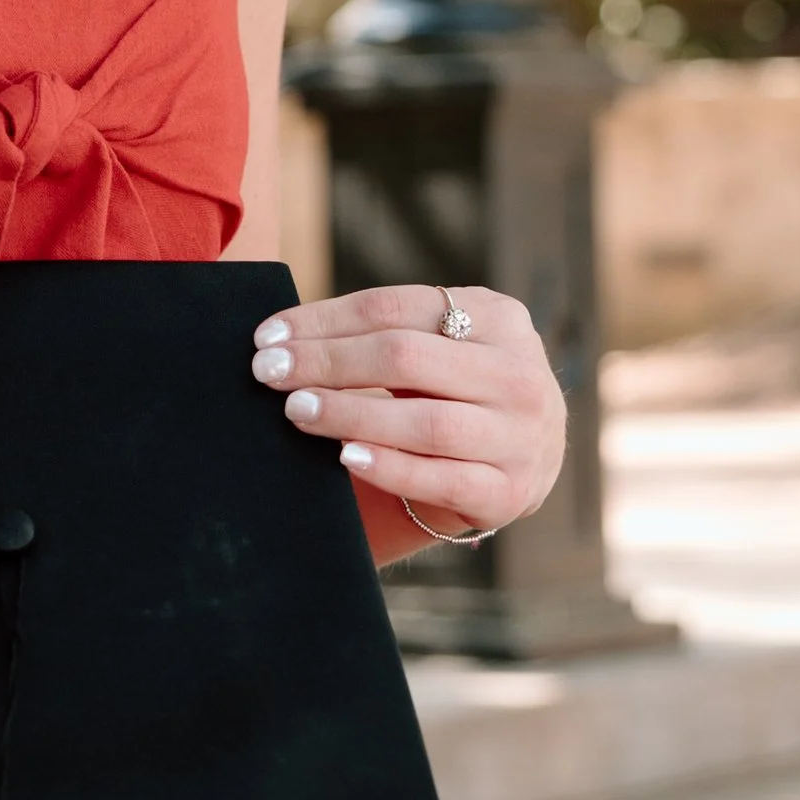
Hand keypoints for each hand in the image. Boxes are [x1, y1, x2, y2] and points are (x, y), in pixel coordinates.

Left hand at [249, 283, 564, 547]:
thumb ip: (387, 333)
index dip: (324, 320)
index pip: (394, 308)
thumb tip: (284, 338)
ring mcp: (520, 436)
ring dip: (351, 414)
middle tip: (269, 373)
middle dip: (328, 363)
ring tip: (297, 411)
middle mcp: (517, 372)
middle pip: (407, 358)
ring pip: (426, 422)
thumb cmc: (463, 387)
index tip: (267, 338)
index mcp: (497, 316)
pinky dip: (390, 468)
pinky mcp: (510, 491)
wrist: (531, 455)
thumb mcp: (446, 343)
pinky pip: (443, 479)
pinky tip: (346, 456)